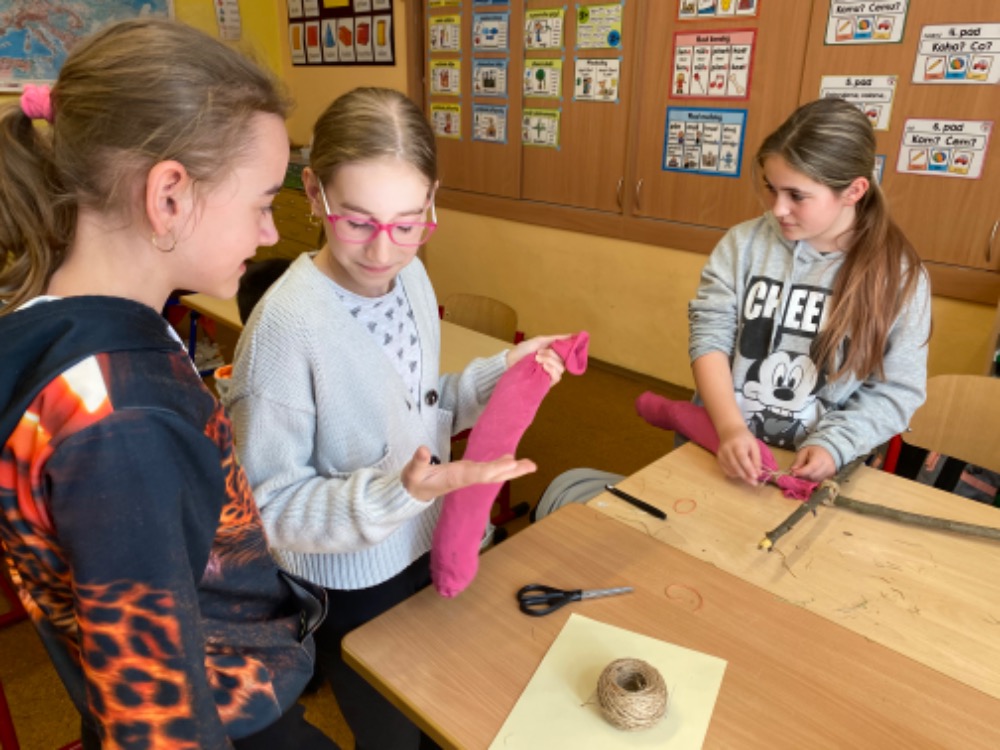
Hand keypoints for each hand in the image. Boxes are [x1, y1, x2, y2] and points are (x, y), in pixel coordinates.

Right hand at [401, 446, 536, 501]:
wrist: (413, 493)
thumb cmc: (414, 482)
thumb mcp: (412, 472)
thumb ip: (418, 462)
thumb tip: (422, 450)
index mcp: (457, 477)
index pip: (479, 473)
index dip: (495, 468)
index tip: (512, 463)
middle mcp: (467, 477)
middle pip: (493, 476)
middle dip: (512, 471)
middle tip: (532, 466)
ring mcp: (469, 475)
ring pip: (494, 474)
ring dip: (512, 469)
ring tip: (530, 464)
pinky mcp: (468, 472)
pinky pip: (489, 470)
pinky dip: (501, 465)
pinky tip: (511, 459)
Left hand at [505, 334, 569, 384]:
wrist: (510, 362)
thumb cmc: (522, 351)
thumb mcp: (539, 340)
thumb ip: (556, 338)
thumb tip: (572, 335)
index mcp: (553, 353)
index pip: (568, 353)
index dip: (571, 349)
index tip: (573, 344)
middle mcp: (553, 363)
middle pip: (564, 360)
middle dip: (552, 354)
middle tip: (539, 352)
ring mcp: (550, 373)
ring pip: (561, 368)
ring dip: (550, 361)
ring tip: (537, 359)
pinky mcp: (547, 382)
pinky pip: (557, 377)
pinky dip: (552, 370)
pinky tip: (544, 367)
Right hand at [716, 423, 761, 485]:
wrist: (730, 431)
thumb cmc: (744, 438)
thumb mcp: (754, 445)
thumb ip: (756, 459)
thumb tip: (758, 473)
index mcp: (737, 444)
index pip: (742, 458)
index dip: (748, 468)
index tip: (755, 477)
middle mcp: (727, 450)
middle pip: (736, 466)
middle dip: (745, 476)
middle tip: (754, 483)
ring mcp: (721, 455)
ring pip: (731, 469)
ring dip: (741, 476)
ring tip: (749, 478)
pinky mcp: (719, 459)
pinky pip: (726, 470)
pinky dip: (734, 474)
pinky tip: (740, 473)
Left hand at [790, 445, 835, 482]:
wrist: (827, 451)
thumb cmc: (813, 451)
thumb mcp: (803, 452)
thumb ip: (798, 461)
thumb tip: (792, 470)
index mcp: (820, 457)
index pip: (812, 467)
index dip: (802, 472)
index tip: (793, 473)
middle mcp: (827, 465)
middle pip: (813, 476)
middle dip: (803, 476)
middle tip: (796, 472)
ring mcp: (830, 472)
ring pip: (815, 480)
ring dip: (807, 478)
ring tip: (803, 471)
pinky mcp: (830, 476)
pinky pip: (819, 481)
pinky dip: (812, 479)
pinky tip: (810, 473)